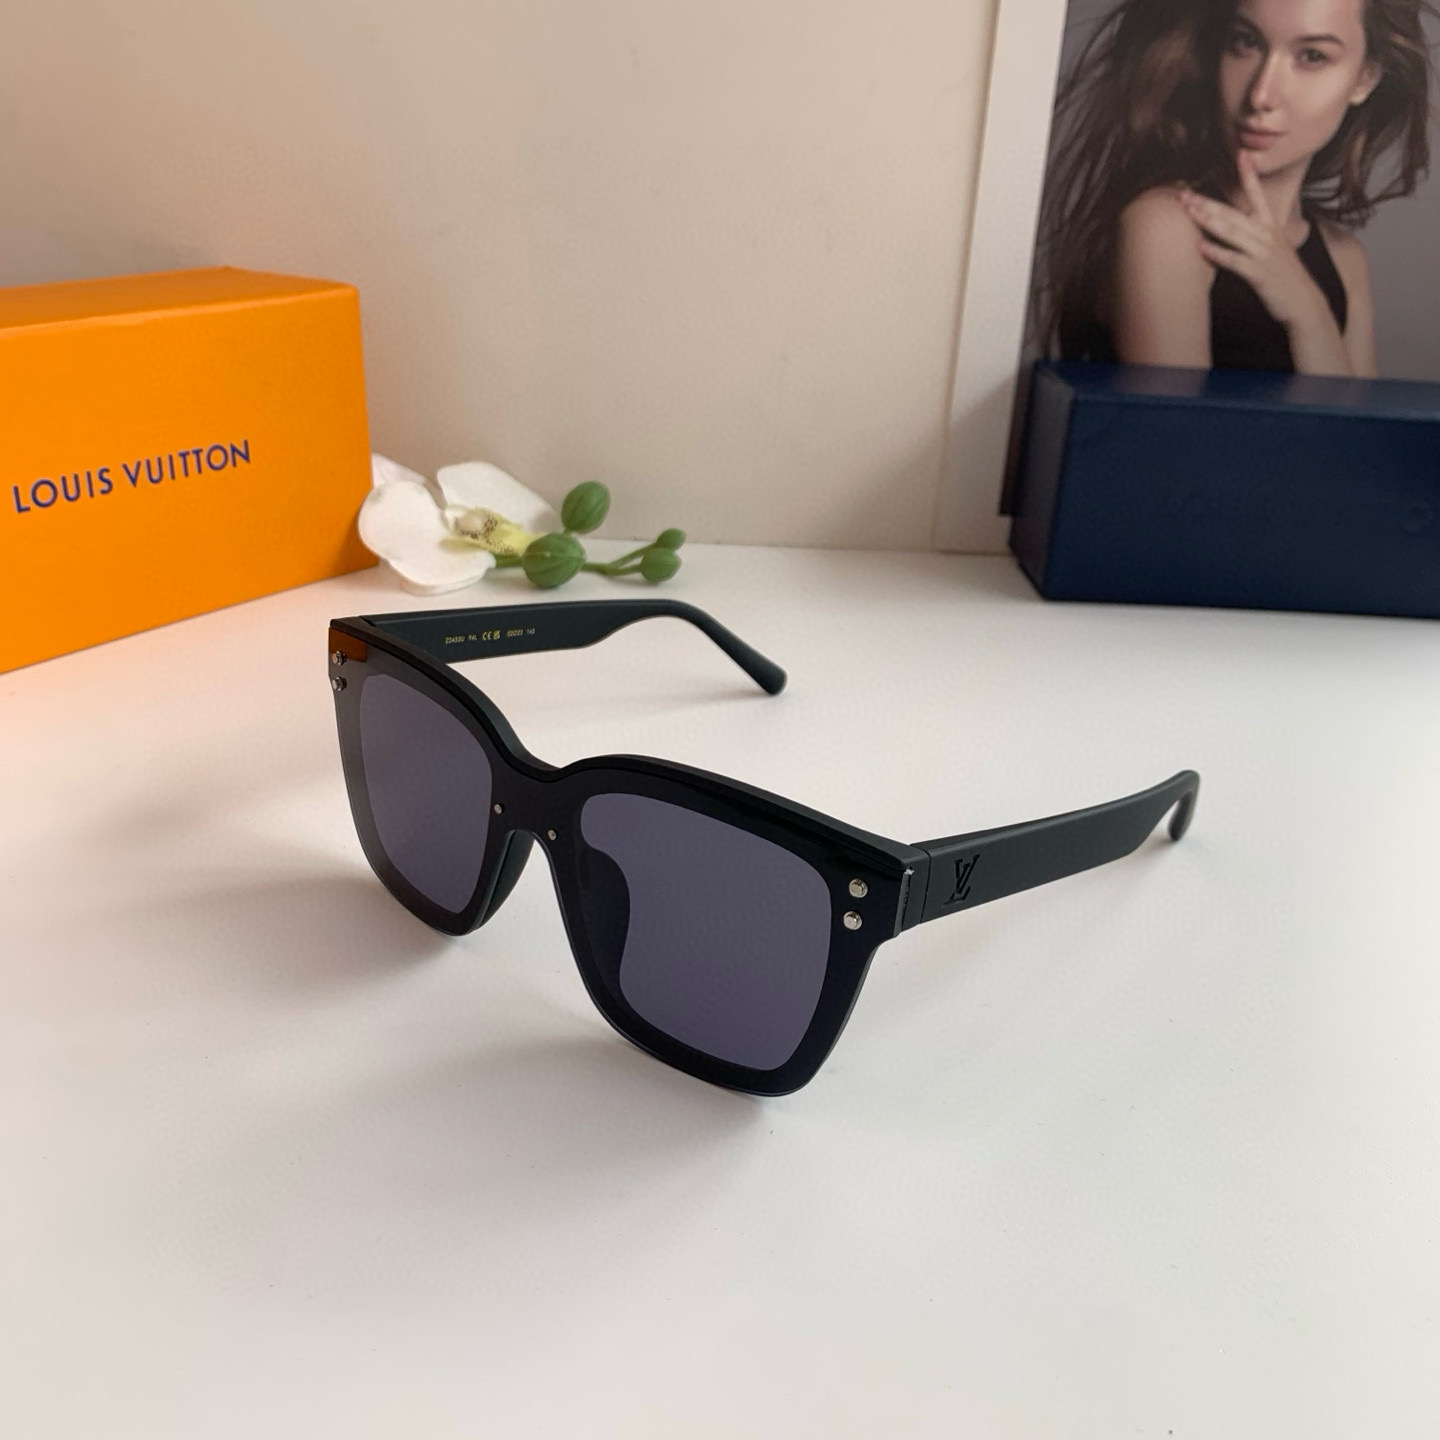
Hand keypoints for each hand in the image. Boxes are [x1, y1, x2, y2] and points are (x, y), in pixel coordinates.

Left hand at [1175, 153, 1349, 372]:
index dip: (1249, 175)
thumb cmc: (1283, 278)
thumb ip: (1256, 235)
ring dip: (1208, 221)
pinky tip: (1201, 248)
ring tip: (1188, 212)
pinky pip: (1235, 261)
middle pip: (1233, 214)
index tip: (1241, 154)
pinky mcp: (1259, 273)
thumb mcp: (1274, 250)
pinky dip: (1218, 253)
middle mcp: (1268, 236)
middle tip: (1183, 193)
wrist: (1303, 303)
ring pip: (1232, 233)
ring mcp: (1264, 254)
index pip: (1258, 196)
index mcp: (1271, 227)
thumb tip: (1236, 228)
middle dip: (1207, 202)